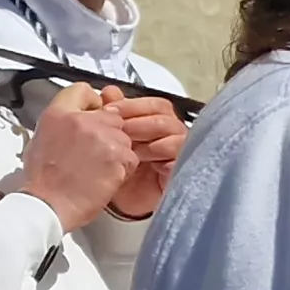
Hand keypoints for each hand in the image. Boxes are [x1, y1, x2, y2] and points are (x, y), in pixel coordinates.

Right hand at [20, 85, 143, 230]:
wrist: (48, 205)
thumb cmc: (43, 180)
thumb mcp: (41, 140)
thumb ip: (62, 123)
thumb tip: (77, 118)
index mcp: (57, 114)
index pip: (82, 90)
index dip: (92, 102)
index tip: (93, 112)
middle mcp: (81, 120)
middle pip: (112, 114)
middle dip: (109, 131)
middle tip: (95, 152)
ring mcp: (102, 136)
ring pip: (124, 136)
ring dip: (117, 151)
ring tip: (96, 168)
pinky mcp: (118, 155)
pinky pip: (132, 156)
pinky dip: (124, 167)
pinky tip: (105, 177)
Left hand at [104, 97, 186, 218]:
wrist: (121, 197)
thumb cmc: (117, 165)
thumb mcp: (108, 137)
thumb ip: (111, 112)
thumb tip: (110, 91)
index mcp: (157, 120)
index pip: (155, 104)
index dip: (133, 105)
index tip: (110, 110)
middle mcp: (172, 133)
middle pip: (167, 118)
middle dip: (141, 123)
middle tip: (121, 132)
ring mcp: (180, 152)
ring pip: (176, 137)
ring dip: (151, 143)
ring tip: (132, 152)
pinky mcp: (181, 172)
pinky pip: (180, 161)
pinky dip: (164, 161)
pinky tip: (145, 164)